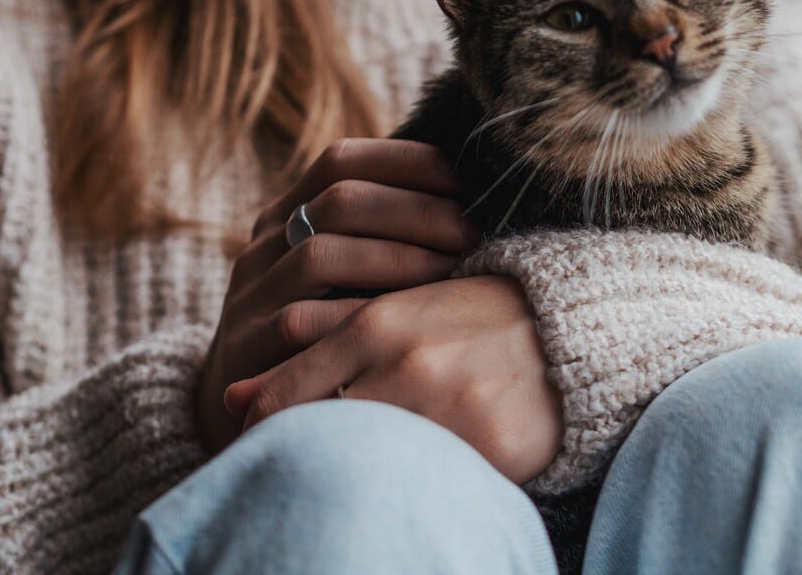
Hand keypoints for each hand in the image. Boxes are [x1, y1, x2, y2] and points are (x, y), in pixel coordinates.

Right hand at [195, 138, 478, 453]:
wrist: (252, 411)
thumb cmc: (326, 336)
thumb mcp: (346, 278)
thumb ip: (384, 237)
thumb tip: (471, 201)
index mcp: (288, 215)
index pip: (341, 161)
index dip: (405, 161)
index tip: (466, 178)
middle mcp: (264, 246)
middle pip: (339, 200)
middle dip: (416, 209)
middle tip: (472, 229)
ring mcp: (250, 295)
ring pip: (320, 255)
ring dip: (395, 257)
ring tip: (451, 269)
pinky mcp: (245, 349)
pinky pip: (301, 323)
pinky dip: (359, 316)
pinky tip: (409, 323)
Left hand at [226, 275, 562, 484]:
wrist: (573, 329)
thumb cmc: (471, 320)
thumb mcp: (394, 316)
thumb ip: (315, 348)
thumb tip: (228, 396)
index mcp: (377, 324)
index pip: (283, 398)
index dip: (263, 433)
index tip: (267, 446)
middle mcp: (406, 364)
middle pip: (316, 434)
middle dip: (302, 457)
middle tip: (307, 469)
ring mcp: (449, 406)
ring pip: (366, 459)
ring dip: (359, 470)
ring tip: (367, 469)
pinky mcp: (490, 444)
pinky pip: (427, 480)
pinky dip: (411, 484)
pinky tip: (417, 477)